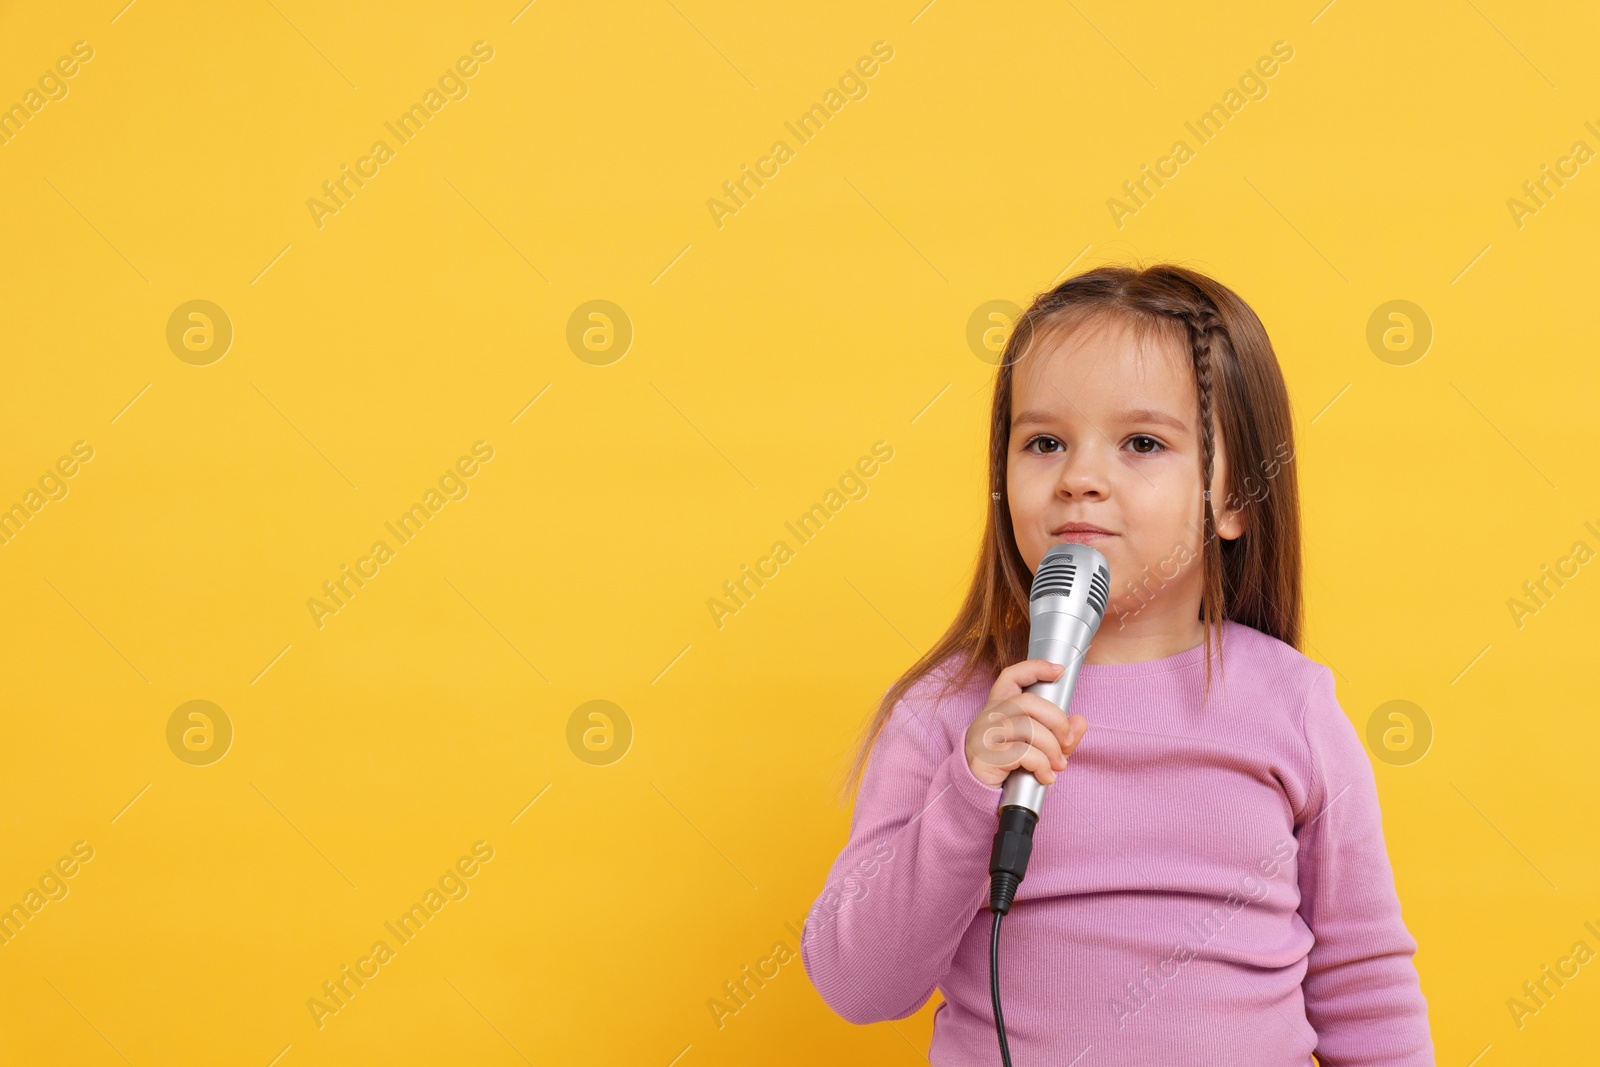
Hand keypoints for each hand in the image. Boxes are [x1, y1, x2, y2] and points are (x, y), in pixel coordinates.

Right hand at [963, 659, 1088, 788]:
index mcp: (1000, 707)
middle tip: (1066, 741)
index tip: (1059, 670)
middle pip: (1028, 702)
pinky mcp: (987, 755)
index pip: (1012, 677)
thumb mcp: (1040, 748)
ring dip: (1051, 749)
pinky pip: (1023, 753)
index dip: (1035, 668)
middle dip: (1056, 720)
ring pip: (1028, 728)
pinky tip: (1045, 776)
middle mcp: (990, 716)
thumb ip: (1060, 736)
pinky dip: (1041, 765)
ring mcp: (986, 734)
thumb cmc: (1010, 766)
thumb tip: (1081, 721)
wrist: (980, 792)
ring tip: (1057, 765)